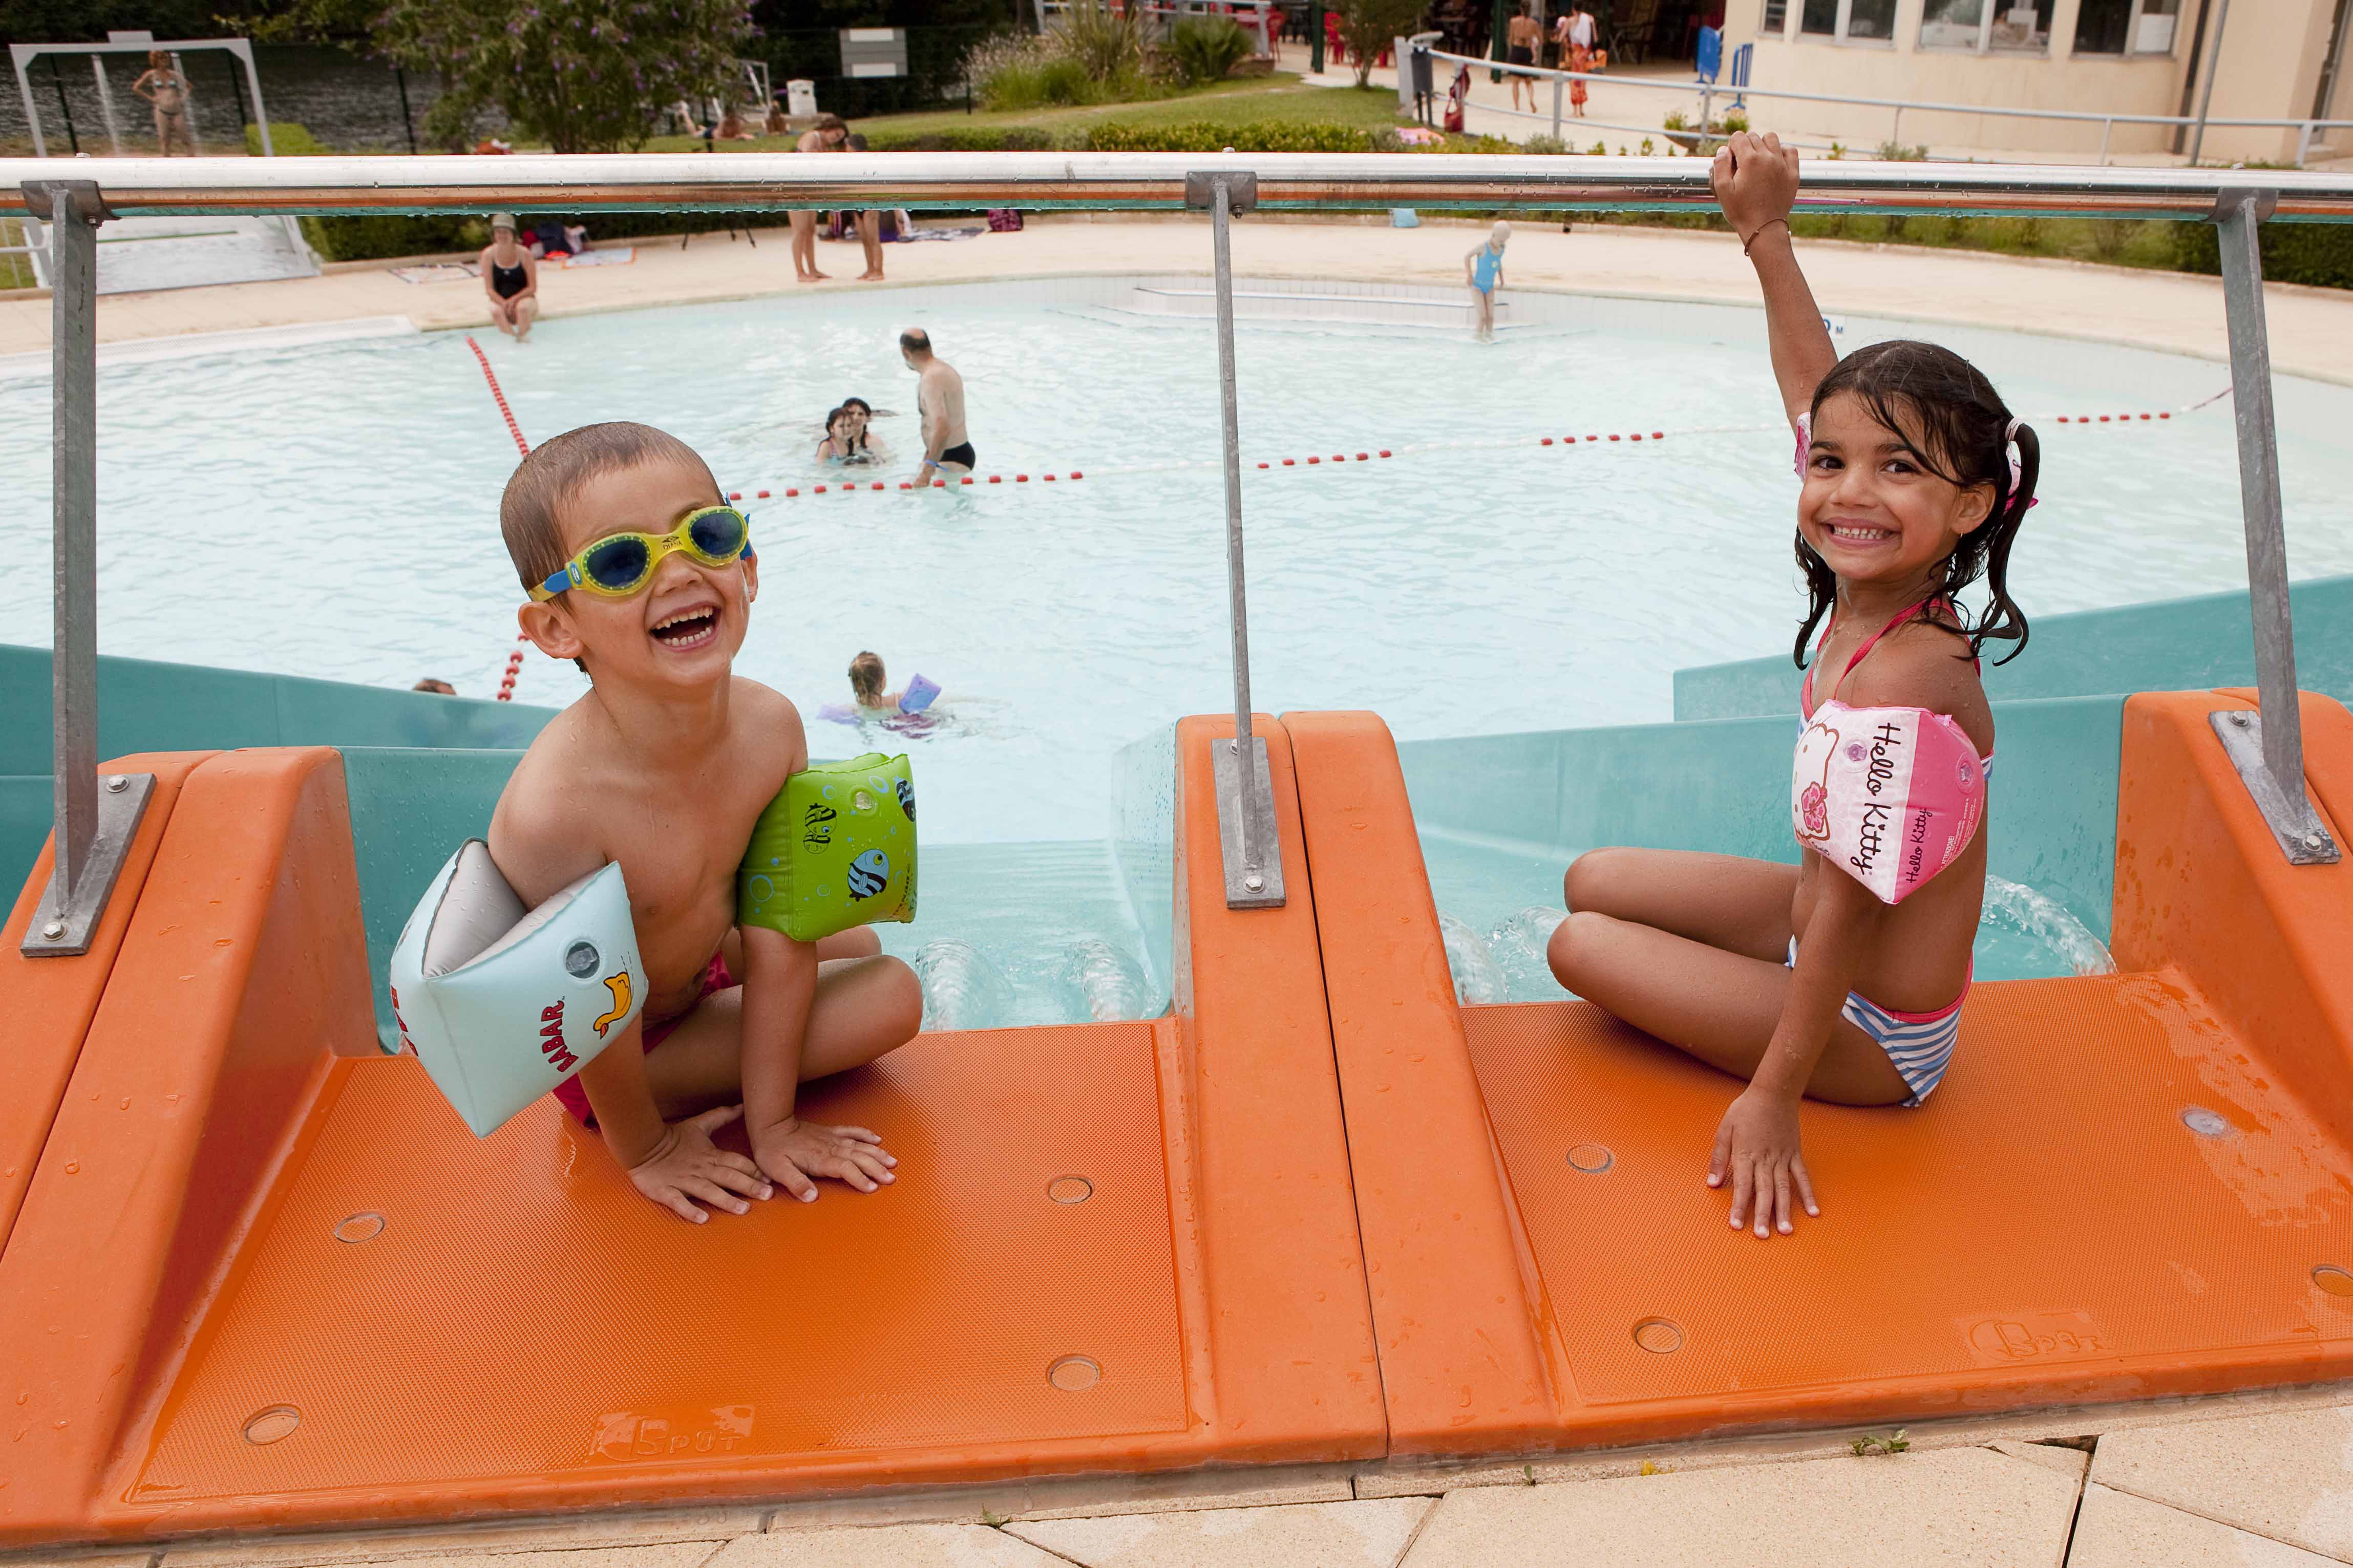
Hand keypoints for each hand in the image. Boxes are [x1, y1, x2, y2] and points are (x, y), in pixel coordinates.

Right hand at [627, 1104, 773, 1222]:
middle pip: (728, 1177)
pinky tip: (703, 1219)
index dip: (753, 1170)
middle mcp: (701, 1169)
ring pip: (708, 1191)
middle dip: (748, 1186)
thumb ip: (721, 1116)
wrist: (642, 1144)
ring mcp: (683, 1181)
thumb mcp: (699, 1124)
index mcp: (710, 1155)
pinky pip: (679, 1202)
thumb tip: (741, 1105)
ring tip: (743, 1210)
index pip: (736, 1163)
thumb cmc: (674, 1137)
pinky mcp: (666, 1191)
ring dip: (726, 1200)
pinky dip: (690, 1210)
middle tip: (768, 1195)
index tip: (770, 1178)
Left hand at [753, 1117, 896, 1201]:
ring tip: (893, 1162)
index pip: (846, 1169)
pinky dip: (866, 1135)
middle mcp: (830, 1148)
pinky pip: (852, 1132)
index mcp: (820, 1159)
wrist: (771, 1124)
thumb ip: (796, 1183)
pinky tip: (877, 1140)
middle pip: (859, 1157)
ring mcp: (832, 1138)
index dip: (860, 1179)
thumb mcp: (777, 1170)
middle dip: (877, 1168)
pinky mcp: (830, 1132)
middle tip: (891, 1178)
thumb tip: (812, 1197)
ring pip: (860, 1146)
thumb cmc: (772, 1150)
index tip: (873, 1188)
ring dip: (877, 1154)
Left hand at [1708, 1086, 1818, 1237]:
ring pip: (1784, 1189)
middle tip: (1762, 1236)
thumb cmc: (1745, 1110)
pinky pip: (1803, 1178)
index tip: (1736, 1225)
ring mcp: (1783, 1158)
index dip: (1739, 1207)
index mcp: (1745, 1155)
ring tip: (1785, 1231)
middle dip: (1762, 1216)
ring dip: (1784, 1211)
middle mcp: (1765, 1160)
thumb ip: (1719, 1157)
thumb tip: (1711, 1182)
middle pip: (1763, 1192)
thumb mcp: (1725, 1130)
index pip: (1741, 1186)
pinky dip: (1807, 1194)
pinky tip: (1812, 1212)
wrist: (1773, 1093)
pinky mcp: (1795, 1154)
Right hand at [1710, 130, 1799, 240]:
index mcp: (1749, 161)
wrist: (1763, 229)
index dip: (1731, 147)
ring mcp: (1782, 164)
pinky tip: (1774, 161)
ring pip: (1771, 138)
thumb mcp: (1722, 190)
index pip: (1738, 137)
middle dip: (1745, 147)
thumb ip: (1720, 166)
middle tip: (1742, 166)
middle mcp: (1767, 157)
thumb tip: (1724, 149)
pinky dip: (1781, 151)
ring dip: (1762, 145)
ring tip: (1757, 161)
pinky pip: (1790, 150)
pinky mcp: (1793, 172)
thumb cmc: (1741, 211)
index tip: (1731, 162)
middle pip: (1753, 137)